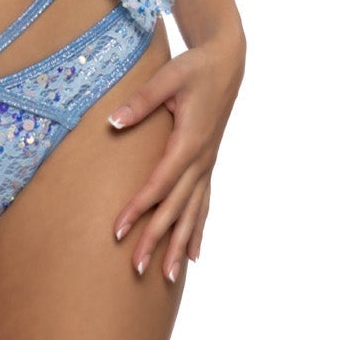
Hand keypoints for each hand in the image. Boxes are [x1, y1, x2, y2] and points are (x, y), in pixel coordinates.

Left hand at [106, 32, 245, 282]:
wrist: (227, 63)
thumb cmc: (195, 68)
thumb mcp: (167, 78)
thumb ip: (140, 102)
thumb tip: (113, 122)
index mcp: (189, 142)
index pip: (159, 184)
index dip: (138, 208)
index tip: (117, 230)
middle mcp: (201, 160)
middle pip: (175, 207)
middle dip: (156, 239)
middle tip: (135, 267)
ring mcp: (207, 164)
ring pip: (192, 213)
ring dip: (179, 244)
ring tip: (169, 276)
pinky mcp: (208, 164)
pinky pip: (203, 204)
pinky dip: (197, 230)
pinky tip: (195, 256)